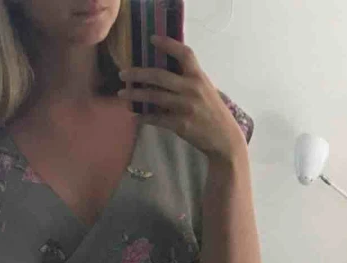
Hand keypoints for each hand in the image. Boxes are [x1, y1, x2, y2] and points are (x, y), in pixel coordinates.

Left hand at [118, 37, 246, 164]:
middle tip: (123, 74)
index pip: (183, 53)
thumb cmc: (212, 112)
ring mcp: (186, 107)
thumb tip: (163, 73)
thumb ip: (188, 79)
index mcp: (198, 77)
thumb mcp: (205, 89)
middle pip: (159, 75)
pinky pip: (157, 118)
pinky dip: (144, 117)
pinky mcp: (181, 124)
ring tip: (123, 94)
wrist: (224, 138)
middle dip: (138, 74)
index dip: (167, 44)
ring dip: (135, 95)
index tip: (152, 39)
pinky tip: (136, 116)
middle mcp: (192, 88)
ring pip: (154, 97)